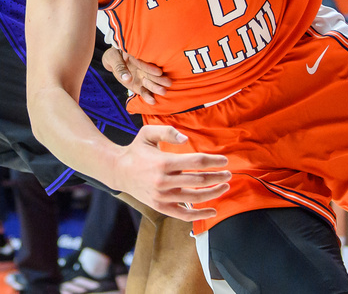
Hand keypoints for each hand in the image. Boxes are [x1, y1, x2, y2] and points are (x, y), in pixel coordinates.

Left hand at [102, 48, 170, 105]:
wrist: (113, 61)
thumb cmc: (113, 56)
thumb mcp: (113, 58)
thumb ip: (120, 68)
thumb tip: (127, 78)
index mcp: (137, 58)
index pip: (144, 63)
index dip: (150, 68)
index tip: (159, 72)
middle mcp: (142, 68)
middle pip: (151, 74)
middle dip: (159, 79)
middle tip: (168, 83)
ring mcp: (142, 77)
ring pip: (149, 83)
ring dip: (156, 88)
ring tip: (163, 92)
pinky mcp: (138, 86)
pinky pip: (143, 91)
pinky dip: (147, 96)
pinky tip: (152, 101)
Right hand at [112, 125, 230, 221]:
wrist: (119, 171)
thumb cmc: (137, 150)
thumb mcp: (148, 133)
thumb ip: (167, 132)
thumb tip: (186, 139)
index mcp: (164, 162)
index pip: (197, 161)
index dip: (214, 161)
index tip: (224, 161)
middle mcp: (164, 181)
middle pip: (199, 180)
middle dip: (218, 177)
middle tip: (228, 174)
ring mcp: (162, 196)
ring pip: (195, 197)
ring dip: (214, 193)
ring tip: (225, 187)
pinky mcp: (160, 207)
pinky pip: (183, 214)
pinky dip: (200, 215)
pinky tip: (213, 211)